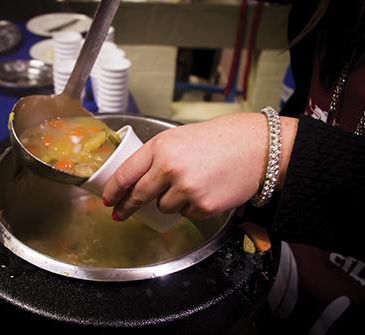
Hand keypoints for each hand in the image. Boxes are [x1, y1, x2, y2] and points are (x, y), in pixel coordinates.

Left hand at [102, 112, 296, 221]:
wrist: (257, 148)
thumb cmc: (221, 139)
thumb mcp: (180, 138)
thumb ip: (158, 156)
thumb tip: (138, 180)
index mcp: (161, 147)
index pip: (126, 173)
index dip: (113, 190)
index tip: (107, 200)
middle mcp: (169, 167)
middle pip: (139, 196)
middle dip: (128, 207)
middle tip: (121, 213)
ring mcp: (186, 189)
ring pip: (163, 207)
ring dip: (170, 201)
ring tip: (191, 184)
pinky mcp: (202, 206)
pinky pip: (186, 214)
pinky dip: (191, 207)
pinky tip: (205, 191)